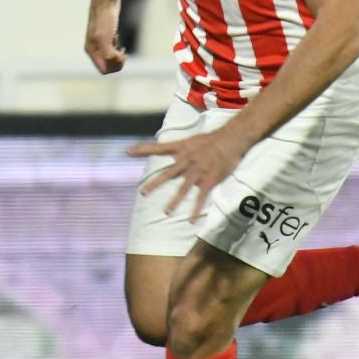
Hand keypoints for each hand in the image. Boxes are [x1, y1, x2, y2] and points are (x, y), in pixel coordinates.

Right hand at [85, 0, 125, 73]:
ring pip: (110, 60)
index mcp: (91, 51)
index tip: (121, 54)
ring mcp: (99, 43)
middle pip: (107, 67)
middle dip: (117, 62)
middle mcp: (93, 48)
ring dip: (118, 56)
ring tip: (120, 46)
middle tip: (122, 51)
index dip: (115, 66)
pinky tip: (118, 41)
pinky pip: (112, 51)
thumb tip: (113, 62)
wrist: (106, 0)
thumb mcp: (105, 38)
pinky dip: (118, 50)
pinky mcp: (106, 36)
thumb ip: (107, 53)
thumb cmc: (104, 18)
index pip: (103, 70)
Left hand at [130, 127, 247, 221]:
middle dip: (154, 184)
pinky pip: (200, 197)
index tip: (127, 151)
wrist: (230, 139)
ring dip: (174, 201)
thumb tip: (173, 155)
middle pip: (167, 174)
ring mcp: (197, 171)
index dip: (142, 149)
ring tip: (166, 211)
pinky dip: (196, 209)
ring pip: (182, 188)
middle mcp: (186, 160)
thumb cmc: (212, 139)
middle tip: (142, 192)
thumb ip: (181, 149)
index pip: (158, 148)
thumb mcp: (191, 140)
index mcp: (180, 149)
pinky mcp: (208, 179)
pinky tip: (191, 219)